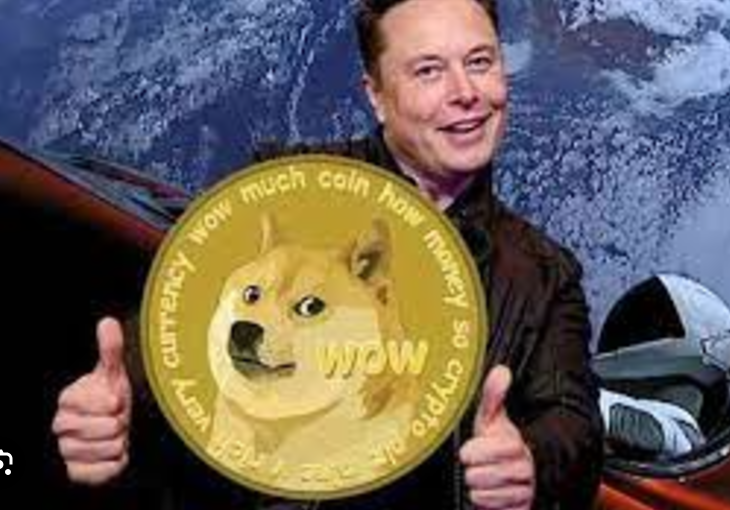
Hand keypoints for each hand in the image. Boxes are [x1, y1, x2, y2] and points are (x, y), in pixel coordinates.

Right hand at [52, 317, 131, 484]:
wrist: (111, 432)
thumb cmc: (109, 400)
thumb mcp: (112, 374)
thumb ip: (110, 349)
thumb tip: (108, 322)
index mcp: (69, 400)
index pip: (94, 402)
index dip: (111, 402)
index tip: (115, 400)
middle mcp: (62, 425)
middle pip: (107, 426)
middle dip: (120, 422)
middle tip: (118, 419)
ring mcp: (67, 450)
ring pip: (110, 447)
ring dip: (120, 441)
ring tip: (116, 435)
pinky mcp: (76, 473)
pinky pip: (105, 471)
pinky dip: (116, 463)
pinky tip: (114, 453)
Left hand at [459, 365, 534, 509]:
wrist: (523, 473)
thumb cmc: (499, 444)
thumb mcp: (493, 419)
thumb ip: (493, 395)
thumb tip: (501, 370)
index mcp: (515, 445)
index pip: (485, 452)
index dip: (473, 451)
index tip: (469, 450)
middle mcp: (524, 470)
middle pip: (480, 476)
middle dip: (474, 471)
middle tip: (477, 466)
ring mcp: (524, 493)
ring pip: (484, 497)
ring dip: (480, 489)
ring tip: (485, 479)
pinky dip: (489, 506)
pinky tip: (491, 495)